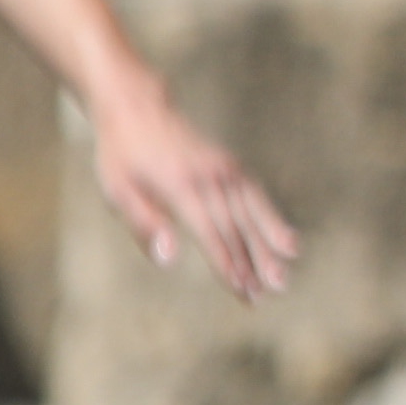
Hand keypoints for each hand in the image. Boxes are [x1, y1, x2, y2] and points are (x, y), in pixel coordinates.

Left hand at [91, 91, 298, 302]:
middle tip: (266, 295)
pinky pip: (257, 197)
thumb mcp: (117, 190)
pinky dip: (274, 221)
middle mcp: (210, 175)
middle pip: (237, 227)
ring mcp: (225, 169)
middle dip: (252, 264)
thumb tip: (169, 259)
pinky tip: (288, 243)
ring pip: (253, 214)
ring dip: (268, 248)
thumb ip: (145, 224)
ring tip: (283, 279)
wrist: (139, 109)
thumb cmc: (122, 156)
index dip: (226, 263)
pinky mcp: (232, 166)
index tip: (240, 289)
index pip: (210, 232)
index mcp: (180, 185)